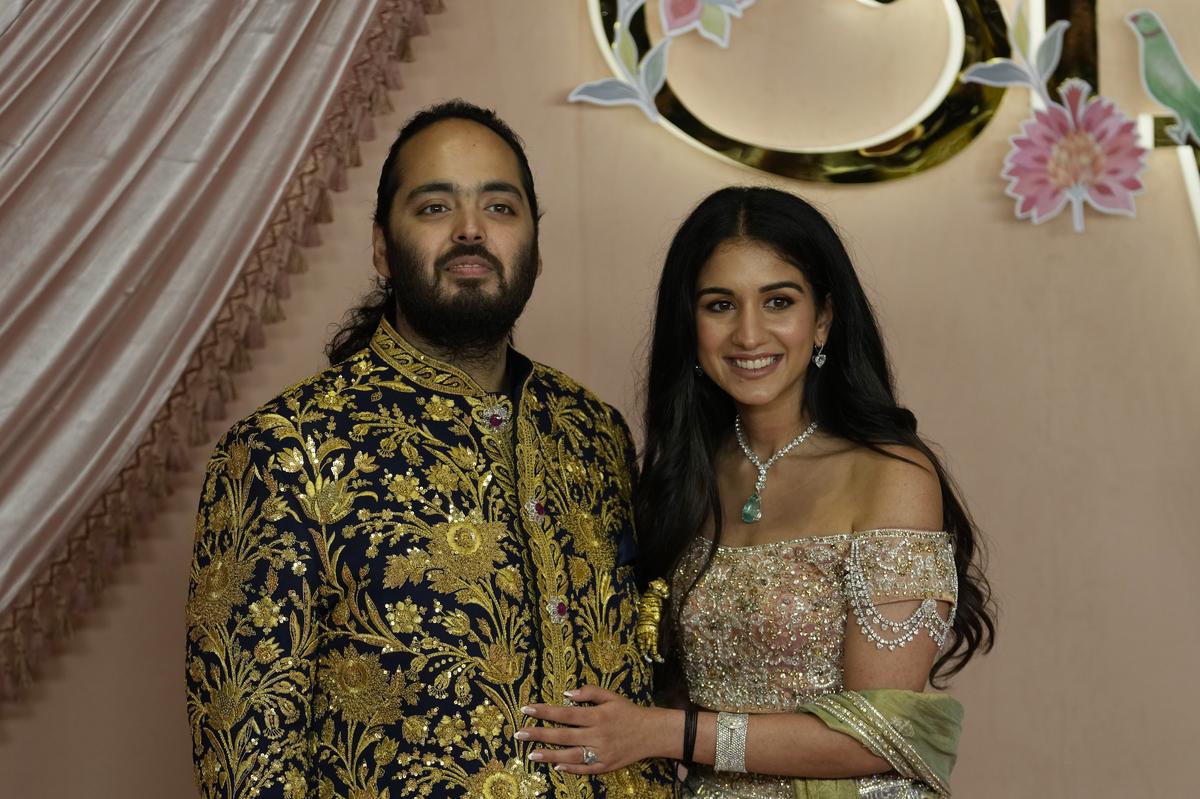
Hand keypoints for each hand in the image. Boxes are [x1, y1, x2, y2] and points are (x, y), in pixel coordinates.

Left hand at [517, 685, 671, 774]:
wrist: (651, 733)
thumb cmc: (628, 712)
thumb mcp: (611, 696)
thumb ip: (589, 692)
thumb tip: (567, 693)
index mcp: (596, 715)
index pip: (565, 713)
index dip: (545, 711)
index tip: (526, 709)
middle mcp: (597, 734)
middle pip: (563, 735)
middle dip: (539, 734)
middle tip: (519, 733)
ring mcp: (600, 752)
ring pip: (570, 755)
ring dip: (549, 754)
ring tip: (530, 753)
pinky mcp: (605, 766)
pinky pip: (584, 769)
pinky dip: (569, 768)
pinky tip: (554, 766)